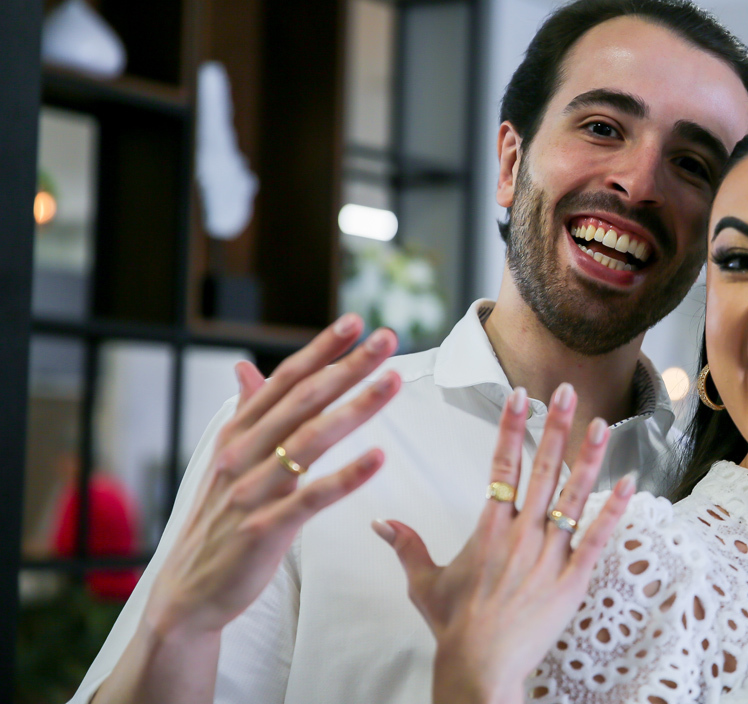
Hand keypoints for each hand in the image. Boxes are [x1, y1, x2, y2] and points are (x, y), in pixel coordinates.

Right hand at [143, 314, 399, 639]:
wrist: (189, 591)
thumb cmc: (218, 522)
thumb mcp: (226, 462)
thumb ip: (244, 414)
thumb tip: (243, 367)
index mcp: (237, 434)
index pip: (285, 381)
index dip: (321, 349)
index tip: (355, 322)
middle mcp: (242, 455)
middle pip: (304, 400)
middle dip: (348, 366)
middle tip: (388, 338)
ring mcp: (252, 492)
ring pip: (311, 440)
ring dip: (355, 408)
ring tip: (392, 382)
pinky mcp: (266, 529)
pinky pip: (312, 497)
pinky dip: (346, 476)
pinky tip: (379, 457)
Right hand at [373, 383, 634, 703]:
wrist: (480, 667)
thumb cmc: (453, 626)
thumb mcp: (424, 583)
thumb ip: (407, 546)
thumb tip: (380, 523)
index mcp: (489, 528)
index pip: (502, 465)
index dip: (511, 427)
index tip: (520, 395)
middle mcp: (522, 534)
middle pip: (544, 469)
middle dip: (556, 426)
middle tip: (568, 392)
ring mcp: (550, 555)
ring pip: (574, 496)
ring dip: (589, 458)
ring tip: (601, 424)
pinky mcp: (572, 580)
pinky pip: (598, 538)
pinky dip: (614, 511)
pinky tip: (629, 483)